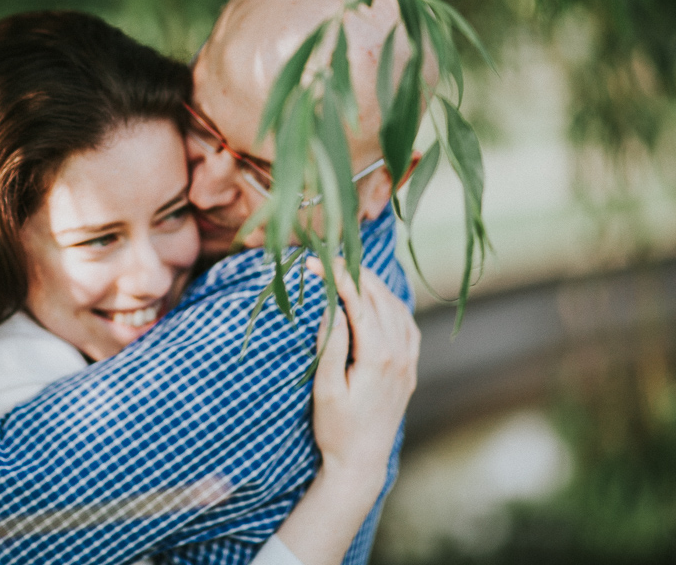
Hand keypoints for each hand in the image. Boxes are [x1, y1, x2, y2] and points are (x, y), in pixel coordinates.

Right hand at [307, 256, 419, 495]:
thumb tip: (332, 307)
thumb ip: (330, 347)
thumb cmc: (336, 430)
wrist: (362, 464)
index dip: (336, 276)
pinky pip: (408, 325)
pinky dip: (392, 304)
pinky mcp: (410, 369)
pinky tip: (377, 300)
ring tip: (348, 271)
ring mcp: (408, 361)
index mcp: (377, 356)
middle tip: (326, 259)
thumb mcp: (325, 390)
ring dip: (373, 284)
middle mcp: (399, 354)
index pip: (358, 301)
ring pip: (396, 307)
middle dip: (353, 273)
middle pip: (379, 297)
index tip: (313, 261)